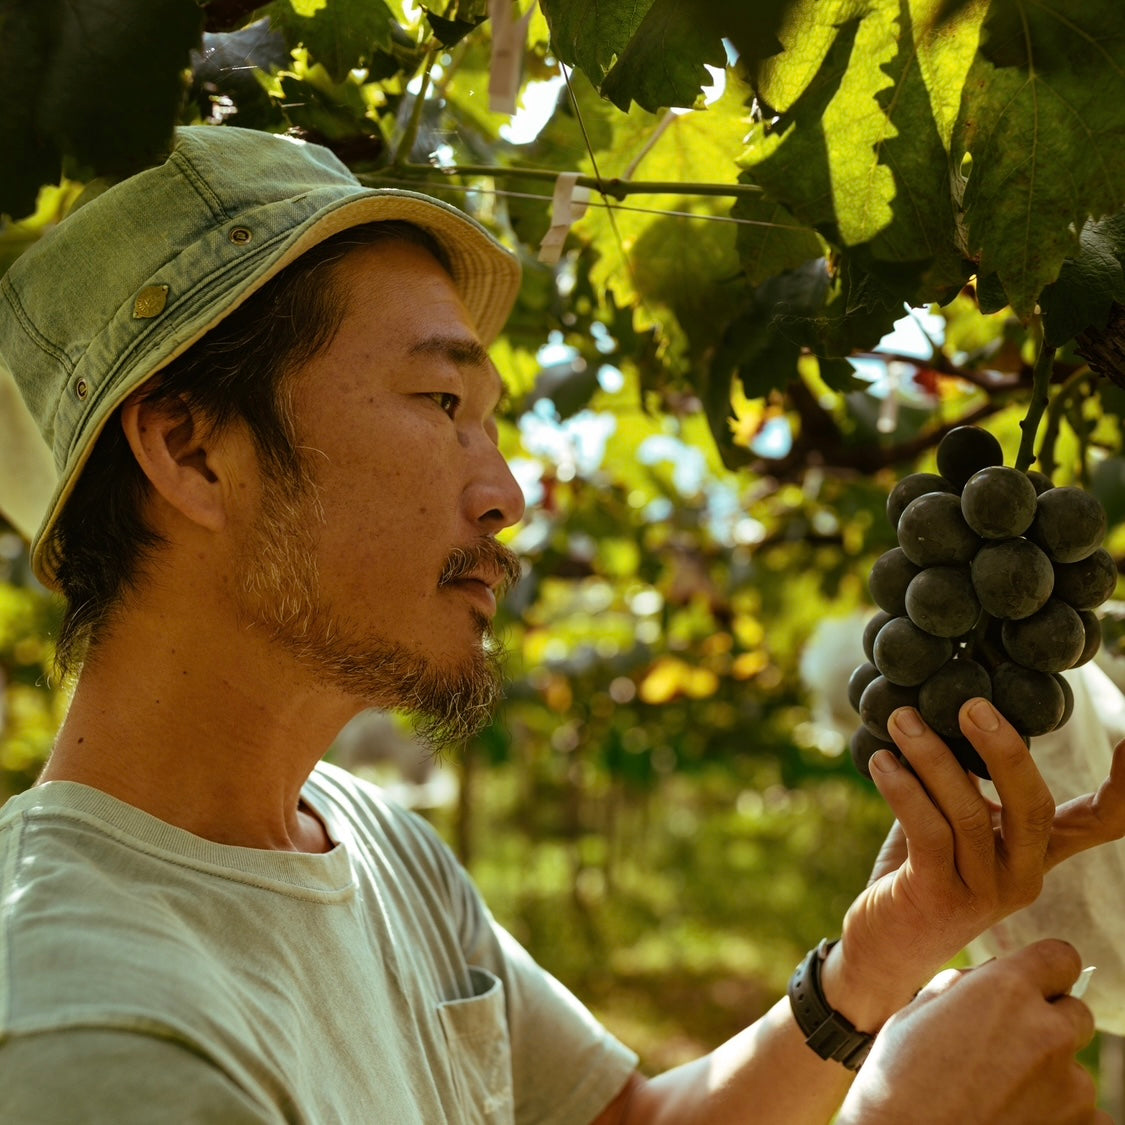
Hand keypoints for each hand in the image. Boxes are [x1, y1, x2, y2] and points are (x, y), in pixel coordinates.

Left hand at [824, 698, 1124, 1025]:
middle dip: (1005, 750)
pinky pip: (929, 832)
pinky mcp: (941, 898)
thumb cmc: (916, 869)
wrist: (882, 945)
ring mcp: (986, 892)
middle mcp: (1022, 874)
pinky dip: (903, 790)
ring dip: (932, 758)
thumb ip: (962, 778)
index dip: (1124, 789)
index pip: (1099, 822)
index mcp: (1036, 851)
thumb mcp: (950, 820)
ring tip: (901, 721)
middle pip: (1034, 807)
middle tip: (971, 705)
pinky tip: (881, 762)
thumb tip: (952, 712)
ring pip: (970, 813)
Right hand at [838, 940, 1109, 1124]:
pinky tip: (1014, 1118)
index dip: (1044, 969)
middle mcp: (1047, 1032)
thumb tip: (994, 976)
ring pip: (1075, 1068)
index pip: (1061, 957)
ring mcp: (1071, 1088)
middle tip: (1005, 1046)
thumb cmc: (897, 1082)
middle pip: (1075, 1012)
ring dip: (1050, 1075)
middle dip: (1047, 1022)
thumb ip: (965, 986)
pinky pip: (1086, 1114)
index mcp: (1005, 990)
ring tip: (999, 1093)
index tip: (1031, 985)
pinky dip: (1058, 1116)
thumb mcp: (917, 1013)